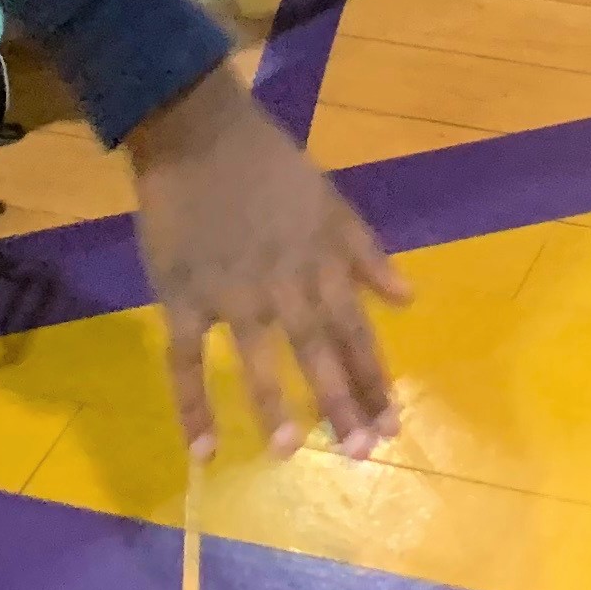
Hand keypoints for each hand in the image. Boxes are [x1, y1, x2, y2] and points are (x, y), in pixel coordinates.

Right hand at [126, 65, 410, 459]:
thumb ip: (366, 253)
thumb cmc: (270, 165)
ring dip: (274, 405)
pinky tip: (203, 449)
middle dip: (342, 405)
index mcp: (322, 261)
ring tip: (288, 453)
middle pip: (319, 351)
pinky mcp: (183, 295)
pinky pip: (187, 359)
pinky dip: (192, 404)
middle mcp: (285, 282)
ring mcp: (232, 291)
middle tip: (359, 457)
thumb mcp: (332, 201)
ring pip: (259, 357)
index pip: (357, 331)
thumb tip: (407, 299)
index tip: (392, 428)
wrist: (200, 132)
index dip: (375, 380)